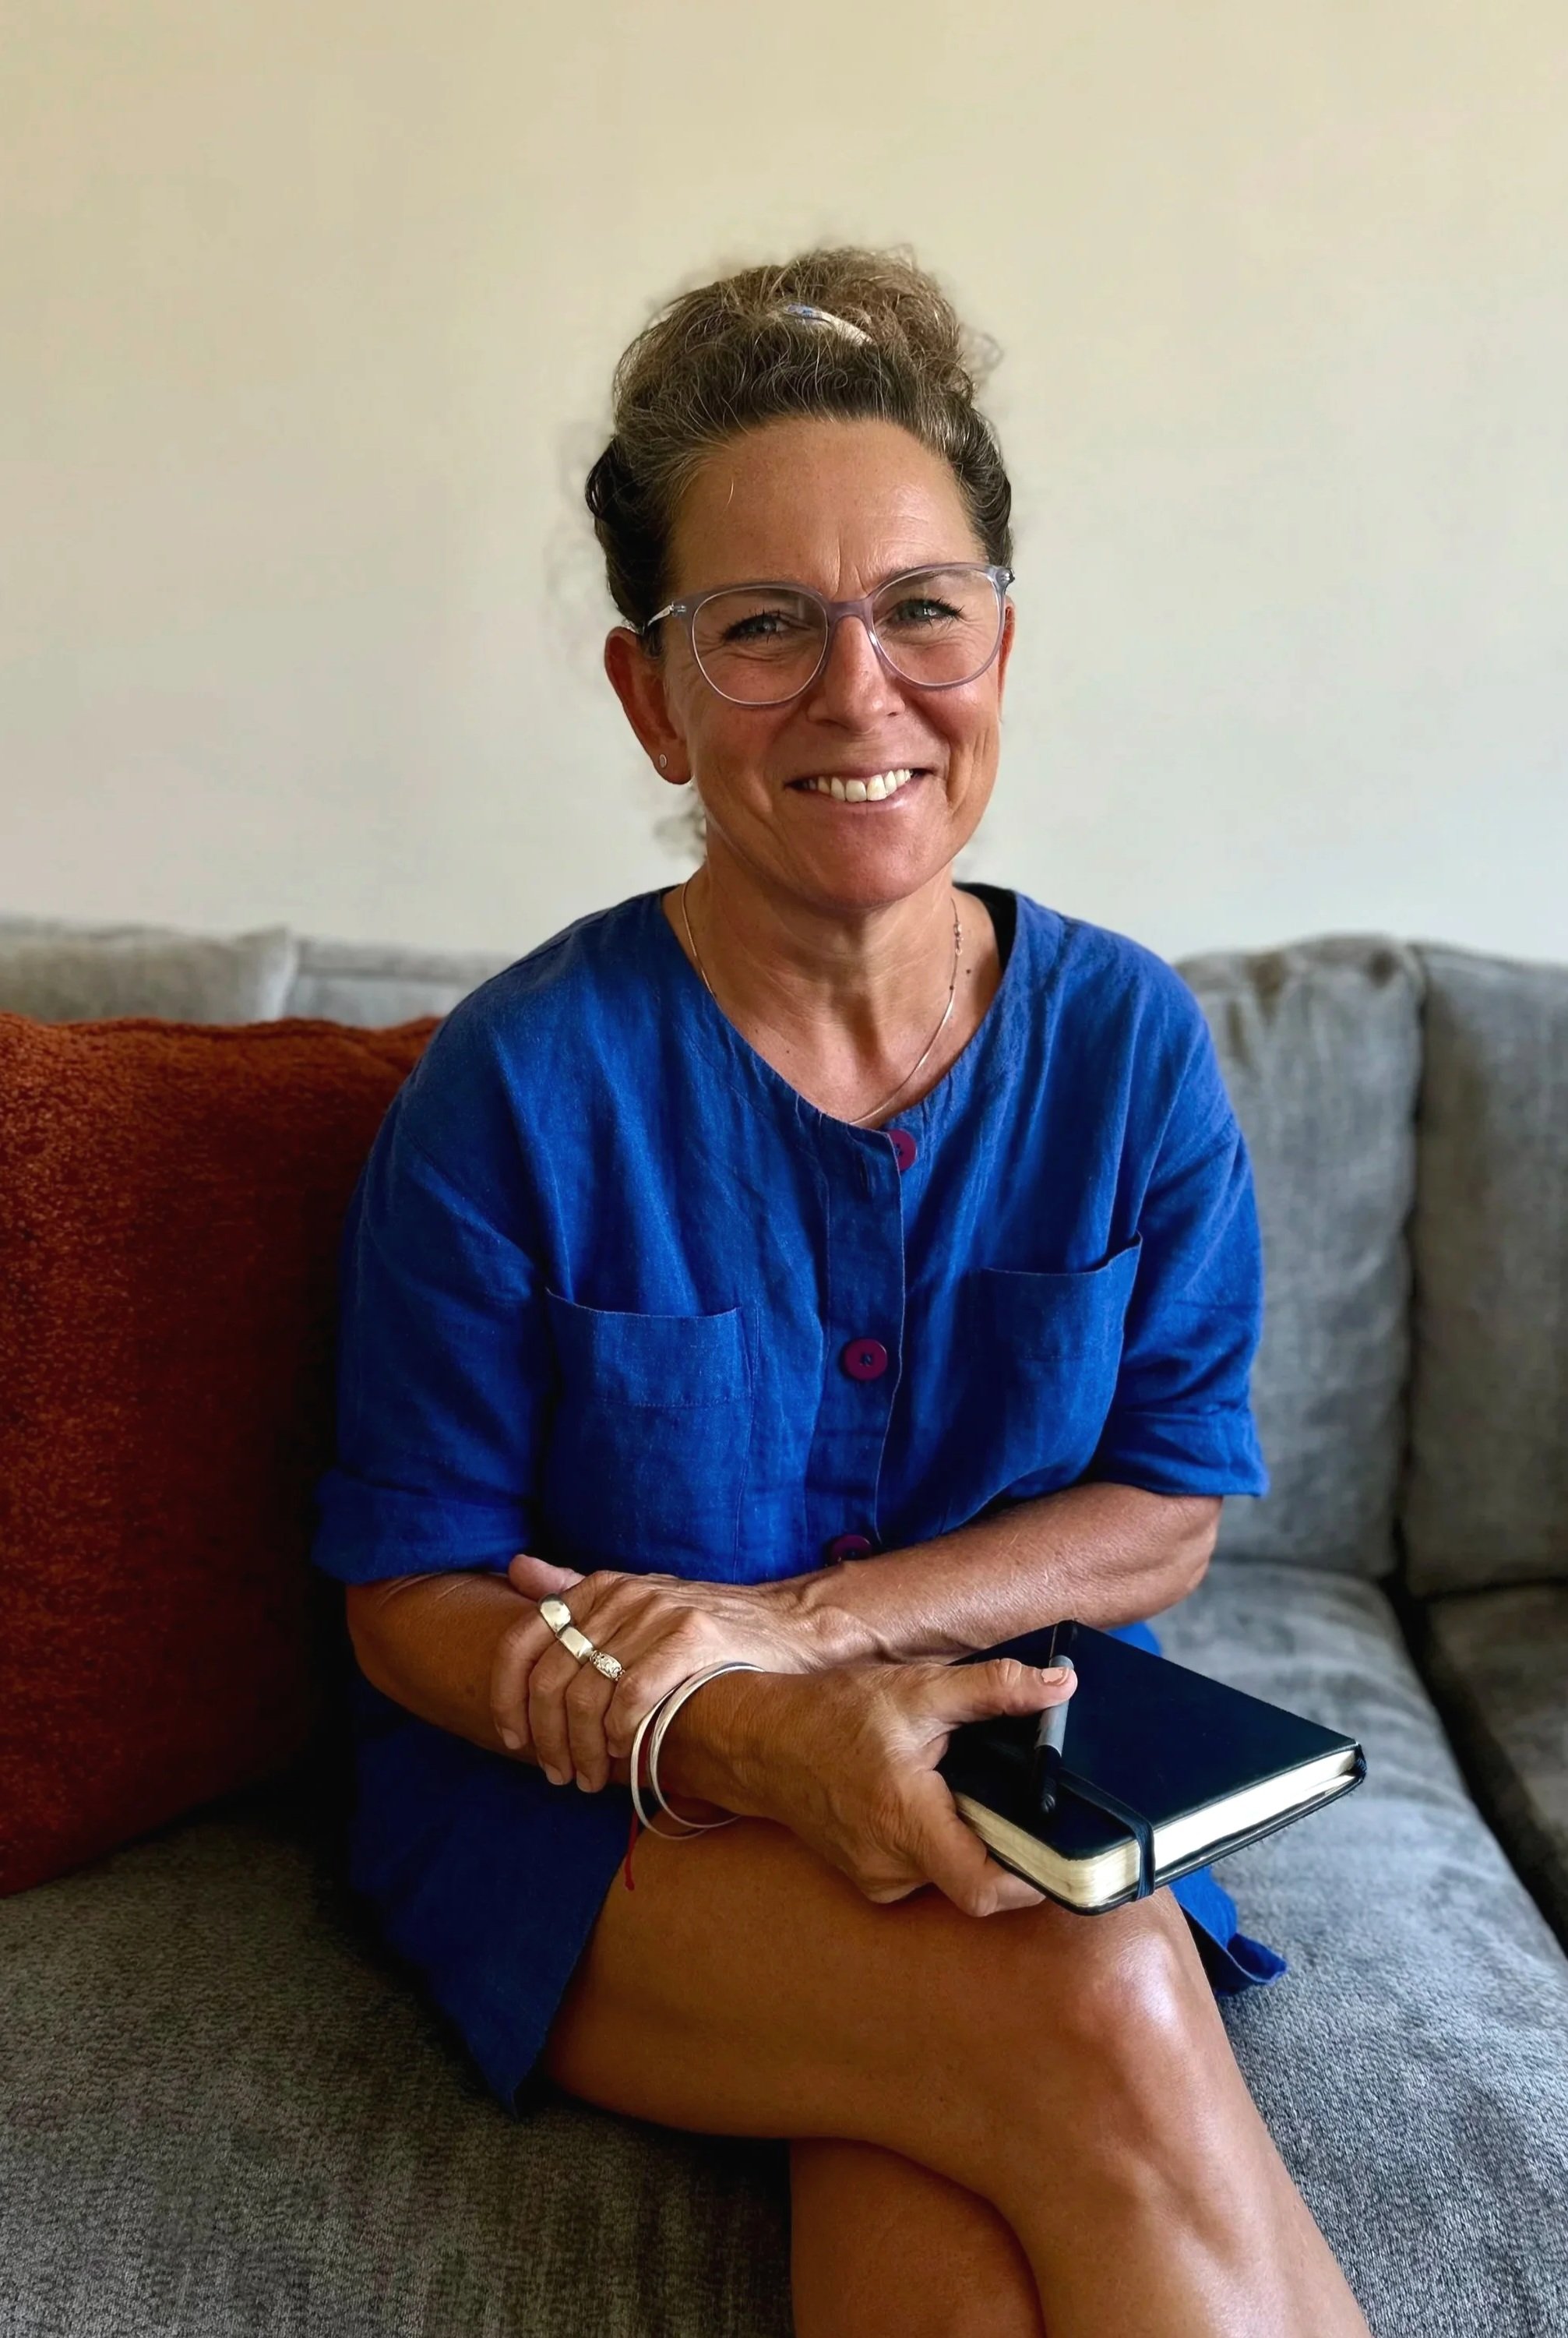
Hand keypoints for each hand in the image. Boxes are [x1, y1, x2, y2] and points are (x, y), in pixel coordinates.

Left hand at [492, 1552, 824, 1792]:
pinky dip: (620, 1733)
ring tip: (590, 1778)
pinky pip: (633, 1695)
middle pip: (551, 1679)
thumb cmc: (704, 1626)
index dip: (506, 1696)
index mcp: (599, 1587)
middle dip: (546, 1738)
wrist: (789, 1627)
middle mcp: (622, 1595)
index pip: (521, 1641)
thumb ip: (574, 1587)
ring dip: (581, 1750)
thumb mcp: (634, 1600)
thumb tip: (516, 1569)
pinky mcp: (693, 1638)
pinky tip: (624, 1753)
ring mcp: (658, 1614)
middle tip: (559, 1774)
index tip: (512, 1738)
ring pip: (588, 1695)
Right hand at [721, 1657, 1077, 1917]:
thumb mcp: (917, 1690)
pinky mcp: (867, 1877)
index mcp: (906, 1821)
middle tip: (1020, 1795)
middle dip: (1006, 1841)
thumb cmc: (832, 1713)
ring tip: (965, 1784)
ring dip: (970, 1837)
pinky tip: (932, 1796)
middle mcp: (890, 1865)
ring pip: (951, 1874)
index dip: (1035, 1877)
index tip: (1063, 1844)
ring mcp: (876, 1878)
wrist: (759, 1739)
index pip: (987, 1889)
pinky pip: (924, 1869)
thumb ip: (993, 1690)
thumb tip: (1063, 1686)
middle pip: (977, 1880)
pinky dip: (940, 1839)